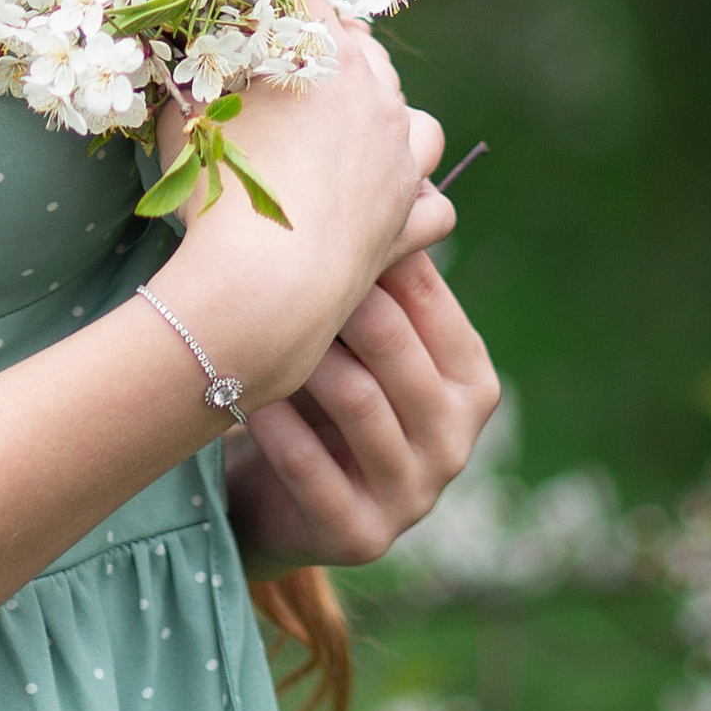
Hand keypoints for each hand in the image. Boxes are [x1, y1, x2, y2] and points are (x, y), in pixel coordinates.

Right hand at [165, 11, 445, 396]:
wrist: (261, 284)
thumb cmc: (218, 192)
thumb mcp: (183, 116)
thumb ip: (188, 75)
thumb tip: (174, 54)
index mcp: (331, 62)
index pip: (314, 7)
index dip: (283, 7)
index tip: (257, 20)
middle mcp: (380, 104)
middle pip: (370, 57)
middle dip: (336, 57)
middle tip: (294, 74)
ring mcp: (403, 165)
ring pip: (419, 125)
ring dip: (392, 123)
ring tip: (355, 137)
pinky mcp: (411, 223)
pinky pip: (433, 205)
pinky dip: (416, 201)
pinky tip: (391, 204)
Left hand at [219, 231, 500, 569]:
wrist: (280, 501)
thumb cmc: (320, 394)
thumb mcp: (359, 340)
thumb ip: (377, 278)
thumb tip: (375, 174)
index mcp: (473, 382)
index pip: (430, 302)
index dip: (371, 254)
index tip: (311, 212)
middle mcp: (457, 441)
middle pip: (396, 347)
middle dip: (333, 298)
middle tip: (271, 256)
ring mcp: (416, 496)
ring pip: (358, 402)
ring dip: (300, 355)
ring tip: (252, 318)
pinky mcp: (362, 536)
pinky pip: (311, 466)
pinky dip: (271, 420)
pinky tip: (237, 385)